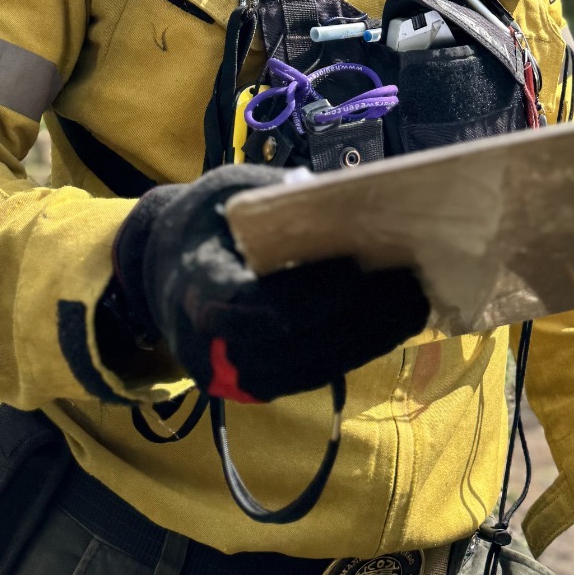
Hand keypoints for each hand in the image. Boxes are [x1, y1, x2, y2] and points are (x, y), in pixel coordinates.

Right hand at [106, 166, 429, 401]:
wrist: (158, 268)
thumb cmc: (203, 220)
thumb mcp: (228, 189)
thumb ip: (276, 194)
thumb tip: (345, 195)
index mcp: (196, 284)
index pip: (249, 304)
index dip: (305, 295)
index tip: (356, 271)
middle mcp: (207, 341)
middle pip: (289, 344)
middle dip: (356, 319)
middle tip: (411, 289)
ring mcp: (226, 372)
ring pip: (304, 370)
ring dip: (365, 342)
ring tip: (414, 307)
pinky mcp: (249, 385)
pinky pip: (305, 376)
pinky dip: (350, 352)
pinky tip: (390, 327)